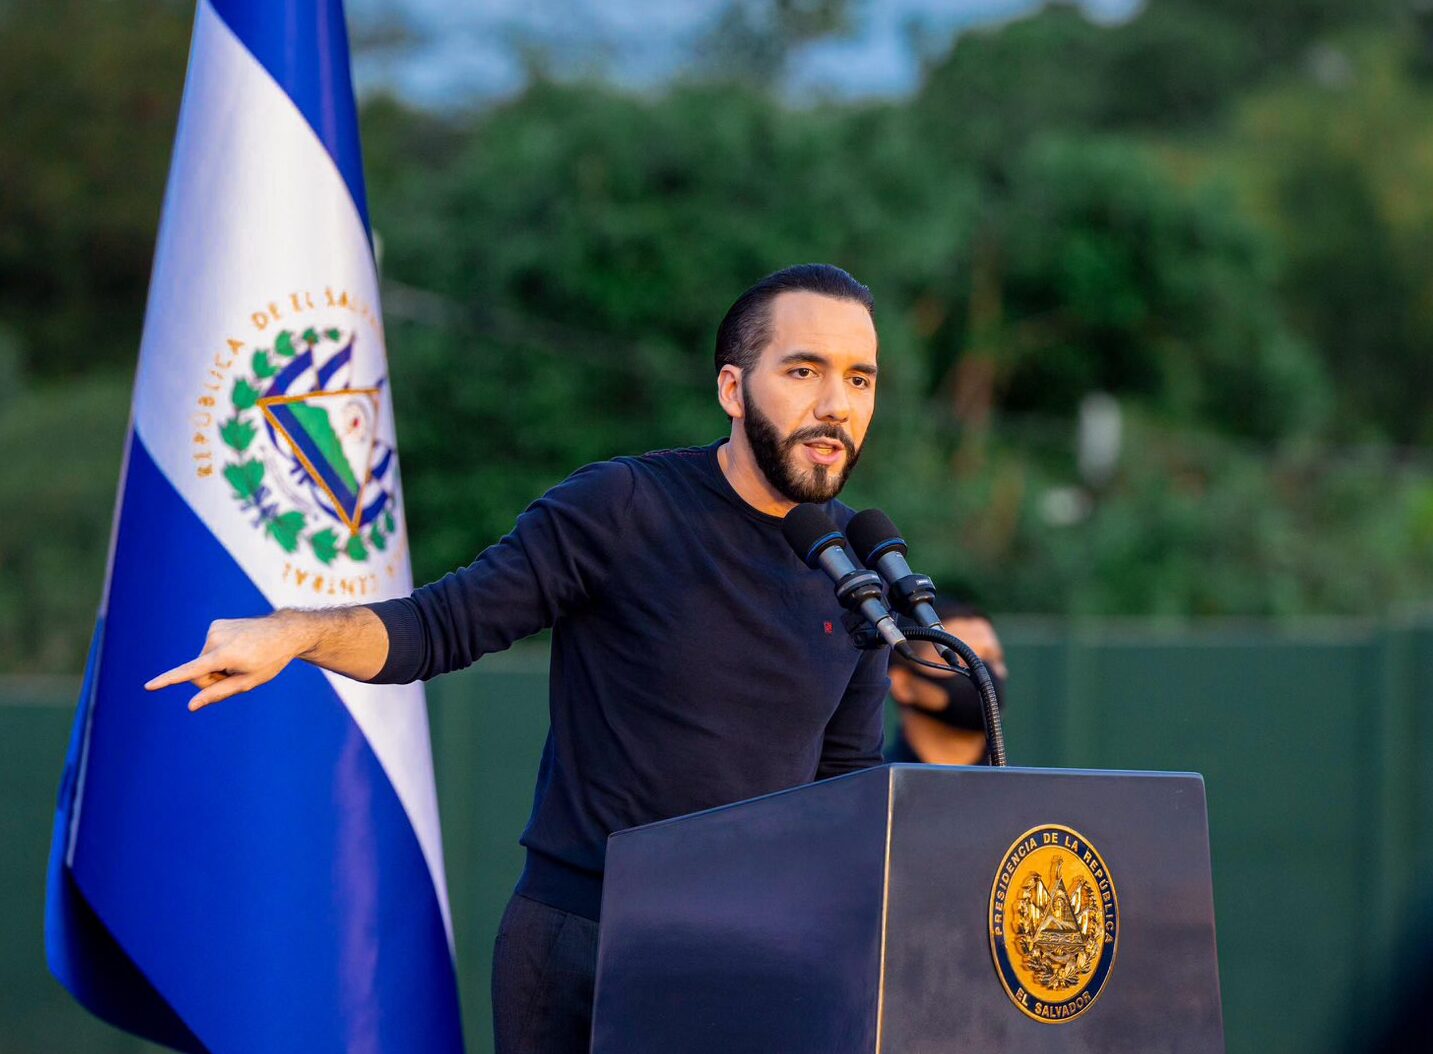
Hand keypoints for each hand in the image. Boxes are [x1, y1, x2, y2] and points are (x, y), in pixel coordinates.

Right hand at [144, 614, 308, 710]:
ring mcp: (215, 628)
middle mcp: (216, 638)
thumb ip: (217, 694)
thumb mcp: (247, 682)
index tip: (149, 686)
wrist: (285, 632)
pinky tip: (240, 647)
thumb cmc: (269, 661)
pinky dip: (220, 653)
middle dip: (213, 678)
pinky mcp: (216, 624)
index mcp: (224, 655)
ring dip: (218, 665)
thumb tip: (191, 706)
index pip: (190, 671)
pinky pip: (210, 649)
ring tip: (242, 657)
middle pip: (199, 672)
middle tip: (238, 673)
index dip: (168, 680)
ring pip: (203, 660)